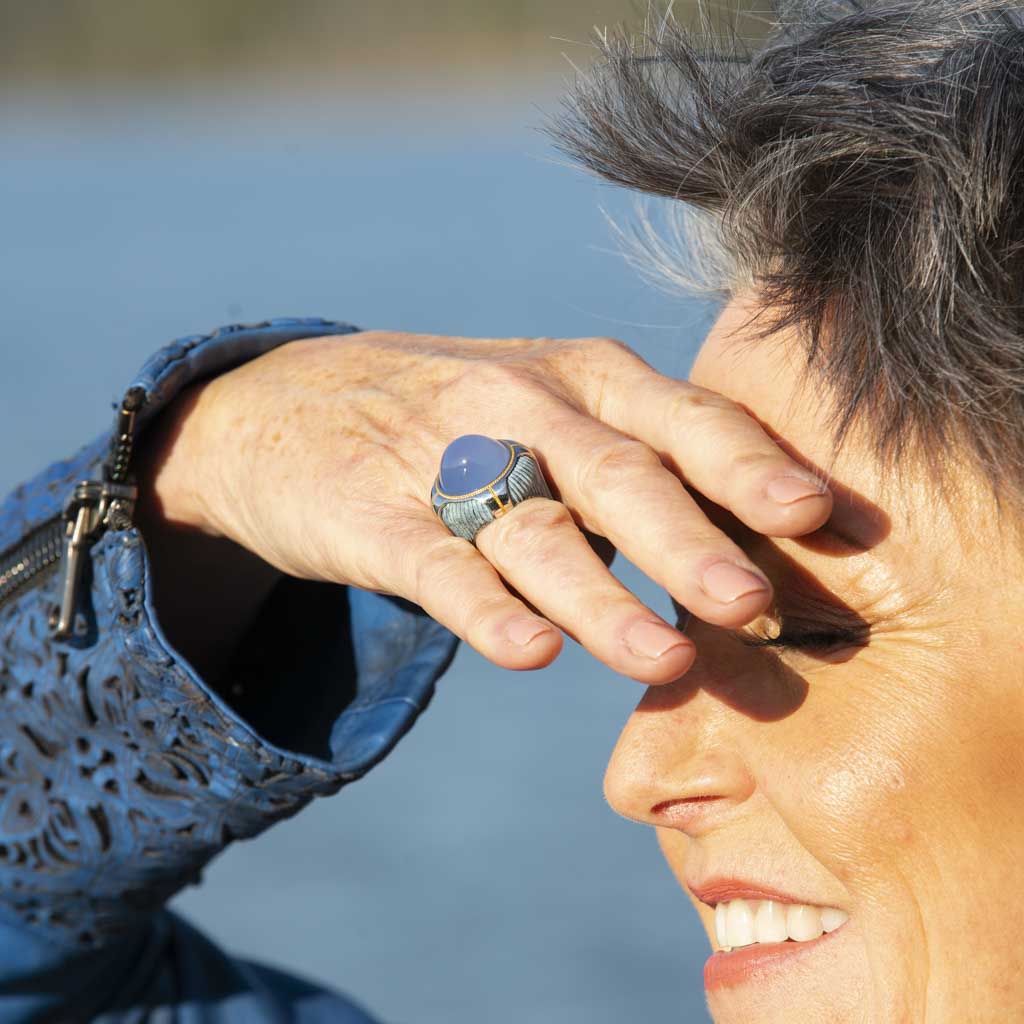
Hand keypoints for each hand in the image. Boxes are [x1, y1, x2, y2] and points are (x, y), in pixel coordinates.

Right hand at [141, 331, 830, 684]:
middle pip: (616, 473)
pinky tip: (531, 653)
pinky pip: (436, 566)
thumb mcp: (555, 410)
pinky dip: (485, 610)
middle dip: (689, 539)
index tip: (829, 521)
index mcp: (584, 378)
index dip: (755, 468)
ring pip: (533, 530)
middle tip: (755, 604)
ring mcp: (441, 459)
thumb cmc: (461, 417)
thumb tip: (767, 545)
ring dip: (602, 595)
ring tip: (664, 657)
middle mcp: (521, 408)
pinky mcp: (372, 516)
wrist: (290, 405)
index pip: (684, 419)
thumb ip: (644, 463)